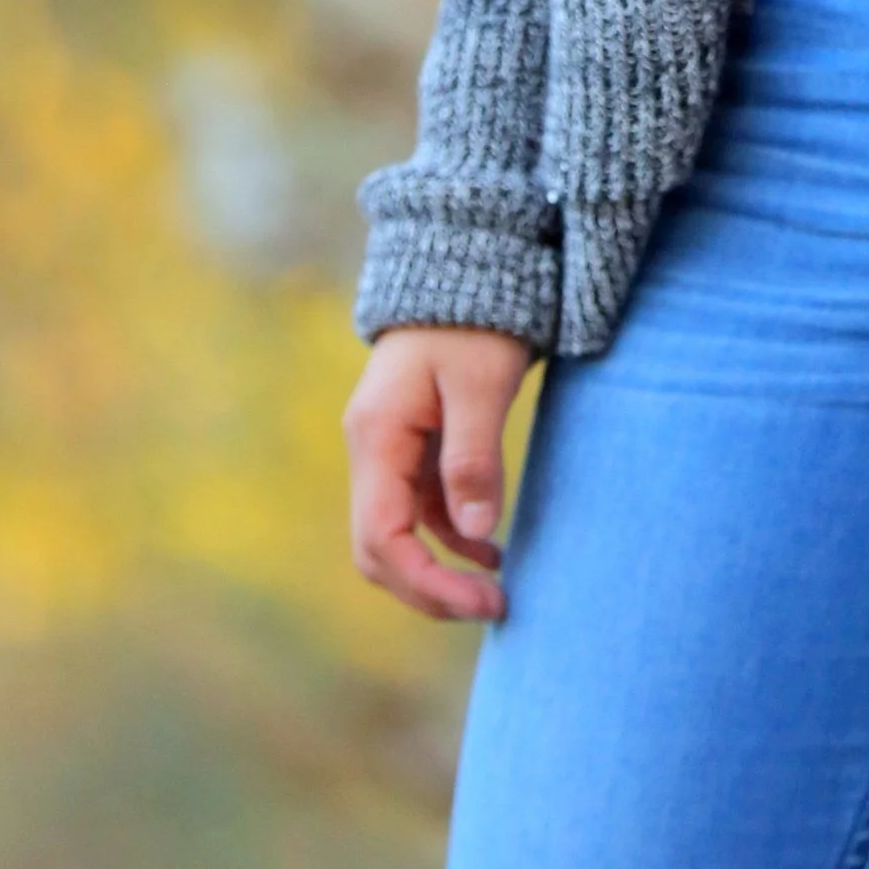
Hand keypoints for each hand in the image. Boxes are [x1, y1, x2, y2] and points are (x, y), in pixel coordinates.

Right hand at [345, 324, 533, 621]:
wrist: (467, 262)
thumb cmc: (476, 318)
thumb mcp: (482, 383)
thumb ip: (474, 457)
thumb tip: (475, 535)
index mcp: (376, 437)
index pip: (383, 539)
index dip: (429, 585)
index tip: (484, 603)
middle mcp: (370, 448)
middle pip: (379, 548)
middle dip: (430, 588)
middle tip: (494, 606)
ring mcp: (387, 447)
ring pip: (397, 533)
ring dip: (440, 567)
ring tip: (498, 589)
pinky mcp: (410, 443)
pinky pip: (417, 507)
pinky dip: (449, 534)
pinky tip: (489, 547)